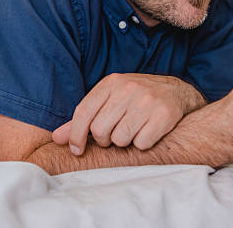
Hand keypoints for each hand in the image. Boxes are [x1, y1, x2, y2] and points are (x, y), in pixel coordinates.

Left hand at [52, 73, 206, 154]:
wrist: (175, 91)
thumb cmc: (135, 98)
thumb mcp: (108, 100)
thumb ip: (82, 119)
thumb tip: (57, 138)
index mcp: (111, 82)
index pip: (83, 112)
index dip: (75, 135)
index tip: (76, 149)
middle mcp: (128, 89)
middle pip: (100, 130)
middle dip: (104, 139)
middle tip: (115, 134)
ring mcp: (147, 101)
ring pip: (120, 140)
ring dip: (124, 142)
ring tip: (132, 130)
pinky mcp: (163, 115)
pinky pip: (141, 144)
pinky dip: (142, 144)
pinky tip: (147, 131)